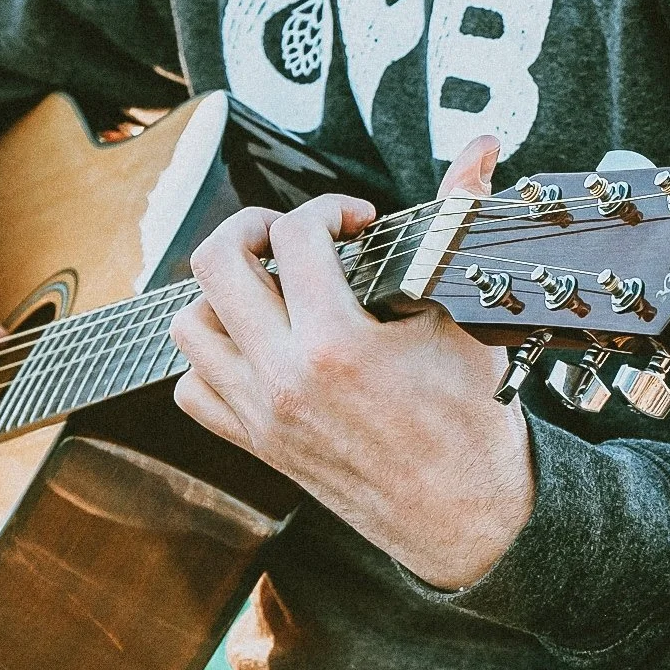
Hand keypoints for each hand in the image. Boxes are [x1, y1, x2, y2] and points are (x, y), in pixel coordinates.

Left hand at [170, 136, 532, 588]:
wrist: (466, 516)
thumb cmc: (472, 425)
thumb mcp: (465, 320)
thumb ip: (458, 222)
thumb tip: (480, 152)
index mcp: (337, 343)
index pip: (294, 236)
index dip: (327, 210)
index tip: (356, 223)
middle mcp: (285, 377)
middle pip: (215, 265)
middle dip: (250, 229)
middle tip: (288, 236)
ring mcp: (262, 413)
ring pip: (189, 325)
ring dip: (221, 294)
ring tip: (268, 290)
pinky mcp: (256, 443)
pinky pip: (193, 389)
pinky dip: (211, 359)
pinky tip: (255, 348)